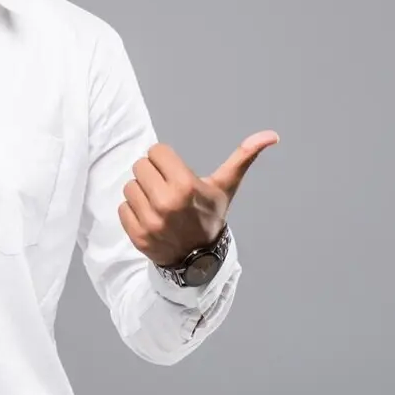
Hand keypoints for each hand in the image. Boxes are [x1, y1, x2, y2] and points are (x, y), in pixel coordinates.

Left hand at [119, 130, 278, 266]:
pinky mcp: (137, 235)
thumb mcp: (226, 186)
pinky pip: (122, 208)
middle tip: (167, 188)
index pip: (156, 151)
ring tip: (159, 203)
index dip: (165, 160)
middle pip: (140, 166)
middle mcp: (165, 202)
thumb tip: (272, 135)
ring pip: (130, 187)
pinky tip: (150, 217)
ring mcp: (149, 221)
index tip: (175, 173)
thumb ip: (243, 157)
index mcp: (185, 185)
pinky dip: (133, 211)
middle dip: (153, 174)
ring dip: (142, 192)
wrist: (200, 259)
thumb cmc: (210, 216)